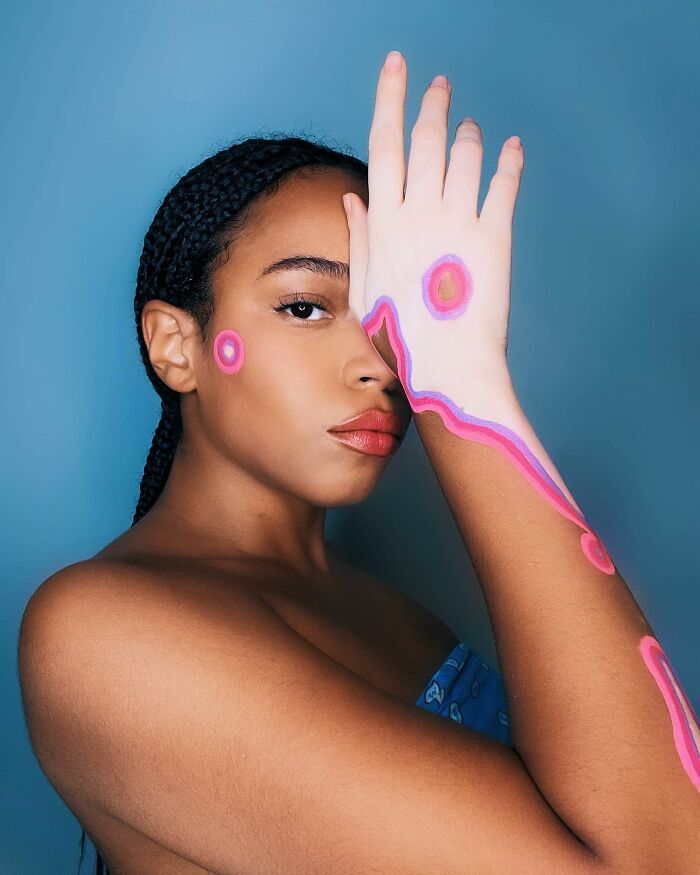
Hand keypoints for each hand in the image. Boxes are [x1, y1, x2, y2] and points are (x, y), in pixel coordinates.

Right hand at [344, 51, 523, 412]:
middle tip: (439, 85)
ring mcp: (459, 223)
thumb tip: (354, 199)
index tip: (397, 67)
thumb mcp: (366, 293)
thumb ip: (361, 241)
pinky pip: (503, 186)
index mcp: (385, 225)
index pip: (384, 144)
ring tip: (467, 126)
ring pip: (464, 157)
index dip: (390, 99)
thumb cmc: (401, 339)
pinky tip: (511, 147)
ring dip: (466, 134)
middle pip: (425, 140)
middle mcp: (421, 214)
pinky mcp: (495, 238)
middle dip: (431, 104)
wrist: (448, 367)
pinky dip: (508, 162)